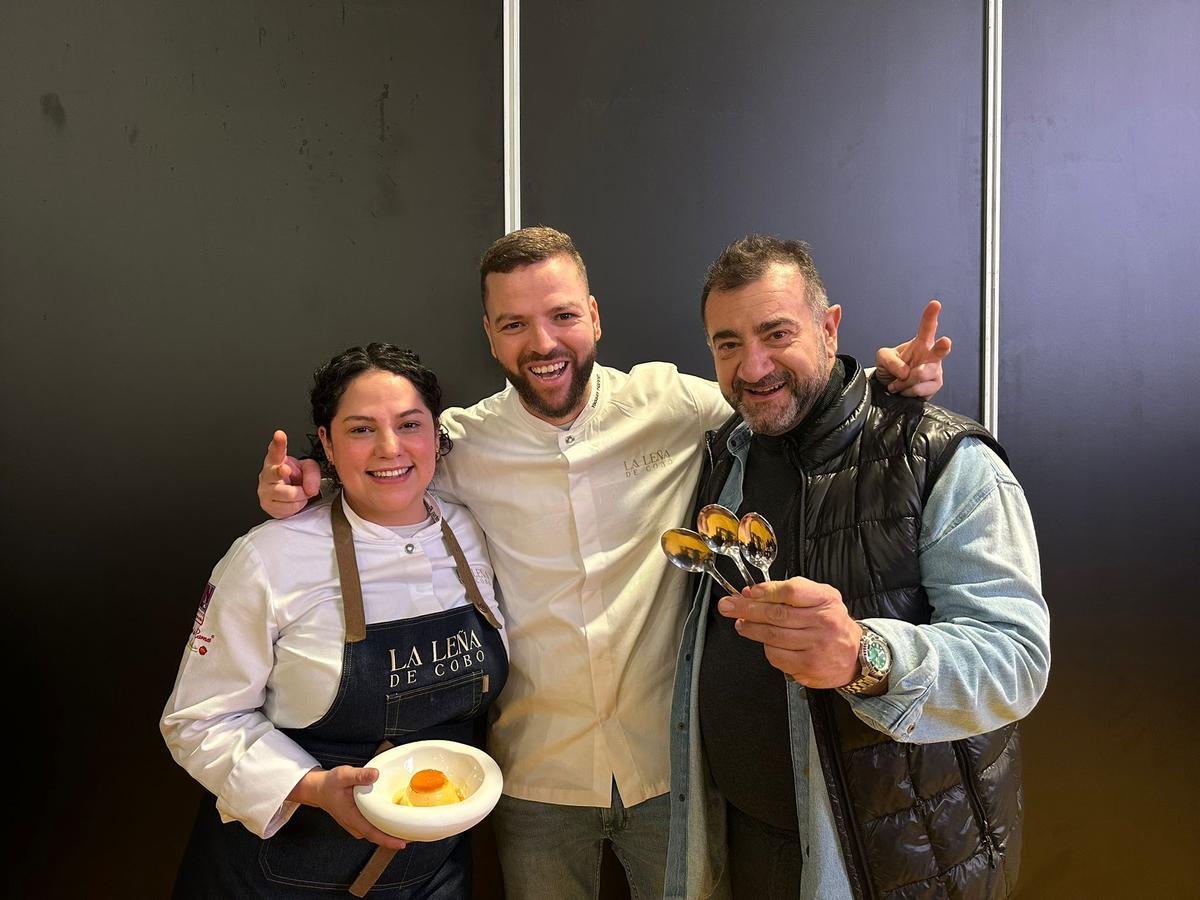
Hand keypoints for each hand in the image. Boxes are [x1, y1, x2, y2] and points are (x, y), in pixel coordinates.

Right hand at [258, 430, 321, 518]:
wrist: (287, 496)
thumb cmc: (294, 478)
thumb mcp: (307, 469)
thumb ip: (312, 473)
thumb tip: (310, 489)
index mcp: (275, 460)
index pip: (275, 450)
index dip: (278, 443)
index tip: (280, 435)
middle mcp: (266, 474)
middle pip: (274, 473)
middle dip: (281, 472)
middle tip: (286, 469)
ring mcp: (265, 490)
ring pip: (290, 494)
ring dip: (301, 495)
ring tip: (299, 491)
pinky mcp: (267, 505)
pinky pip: (289, 508)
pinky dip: (297, 505)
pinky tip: (294, 501)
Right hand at [288, 766, 408, 849]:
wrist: (319, 790)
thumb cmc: (330, 784)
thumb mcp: (343, 775)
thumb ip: (359, 775)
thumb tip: (375, 774)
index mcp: (352, 818)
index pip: (373, 834)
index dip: (388, 840)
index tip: (403, 843)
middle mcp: (355, 825)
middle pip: (378, 836)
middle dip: (396, 837)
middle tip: (416, 832)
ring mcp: (357, 825)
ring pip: (377, 832)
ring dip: (392, 832)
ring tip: (410, 827)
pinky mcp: (360, 821)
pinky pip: (375, 827)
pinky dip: (386, 825)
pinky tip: (397, 819)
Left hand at [716, 577, 861, 688]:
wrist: (854, 656)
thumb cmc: (832, 623)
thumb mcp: (821, 598)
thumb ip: (790, 592)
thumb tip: (753, 593)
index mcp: (826, 600)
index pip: (792, 591)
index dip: (767, 591)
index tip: (750, 592)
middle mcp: (823, 622)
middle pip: (777, 614)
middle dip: (746, 609)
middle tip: (728, 606)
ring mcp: (816, 646)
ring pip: (772, 636)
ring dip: (750, 629)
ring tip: (741, 624)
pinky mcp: (808, 667)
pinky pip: (776, 656)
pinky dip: (766, 648)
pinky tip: (766, 643)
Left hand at [874, 299, 951, 397]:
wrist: (891, 387)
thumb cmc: (891, 367)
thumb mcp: (883, 358)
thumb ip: (891, 361)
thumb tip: (904, 371)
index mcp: (920, 343)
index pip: (927, 327)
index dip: (931, 316)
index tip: (935, 304)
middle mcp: (930, 355)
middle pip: (941, 350)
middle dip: (943, 346)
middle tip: (945, 341)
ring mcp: (934, 371)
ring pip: (922, 374)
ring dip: (905, 381)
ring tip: (898, 382)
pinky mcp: (934, 386)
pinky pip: (921, 389)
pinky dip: (908, 391)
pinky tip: (904, 390)